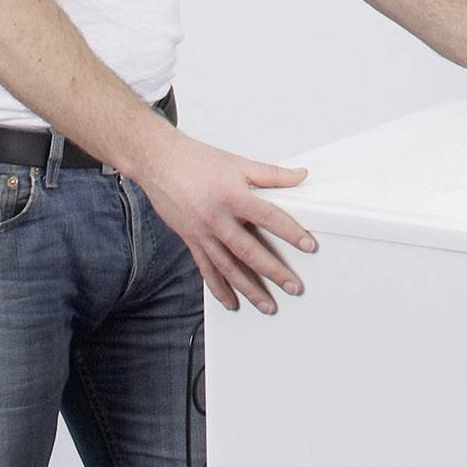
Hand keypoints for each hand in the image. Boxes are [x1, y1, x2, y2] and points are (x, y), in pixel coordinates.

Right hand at [136, 132, 318, 315]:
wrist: (158, 162)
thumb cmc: (195, 161)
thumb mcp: (238, 163)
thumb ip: (272, 174)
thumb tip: (300, 176)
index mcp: (233, 196)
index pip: (269, 217)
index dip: (291, 232)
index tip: (308, 246)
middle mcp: (217, 218)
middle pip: (250, 251)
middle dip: (274, 272)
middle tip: (293, 287)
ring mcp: (202, 233)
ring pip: (228, 267)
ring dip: (249, 289)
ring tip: (267, 306)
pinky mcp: (190, 240)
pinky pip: (206, 269)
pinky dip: (219, 288)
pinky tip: (231, 302)